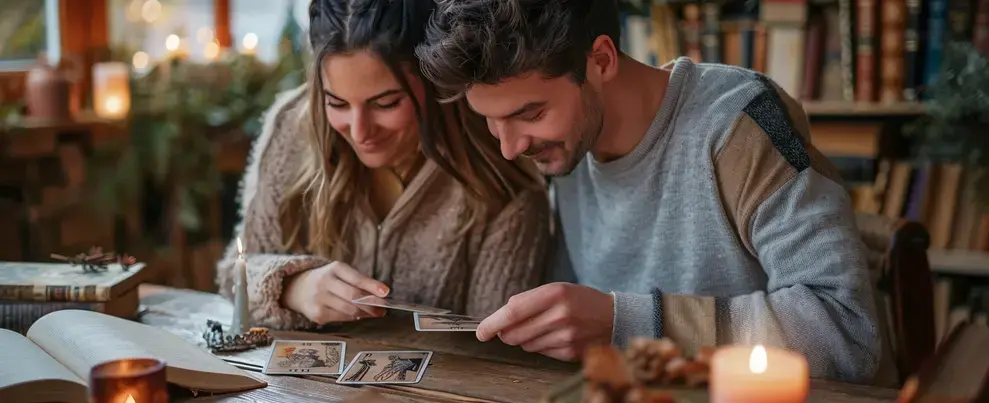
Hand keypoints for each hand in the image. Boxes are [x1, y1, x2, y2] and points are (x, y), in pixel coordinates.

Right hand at [282, 261, 388, 323]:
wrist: (296, 288)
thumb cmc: (326, 280)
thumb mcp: (339, 273)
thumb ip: (358, 281)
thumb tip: (381, 295)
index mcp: (334, 268)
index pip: (356, 278)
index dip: (373, 286)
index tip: (386, 292)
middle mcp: (324, 282)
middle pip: (354, 296)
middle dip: (372, 304)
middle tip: (384, 308)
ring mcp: (319, 299)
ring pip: (349, 310)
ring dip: (366, 313)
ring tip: (375, 313)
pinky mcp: (317, 315)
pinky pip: (342, 318)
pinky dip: (353, 318)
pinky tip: (358, 315)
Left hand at [476, 282, 613, 360]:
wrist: (614, 317)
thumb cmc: (580, 300)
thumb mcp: (556, 289)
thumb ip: (528, 302)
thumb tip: (500, 322)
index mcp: (554, 294)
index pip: (513, 311)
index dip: (493, 323)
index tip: (481, 332)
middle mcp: (560, 315)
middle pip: (514, 334)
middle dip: (507, 332)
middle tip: (514, 326)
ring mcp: (566, 337)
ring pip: (525, 345)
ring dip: (526, 338)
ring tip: (544, 327)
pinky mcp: (570, 353)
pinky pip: (540, 353)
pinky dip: (541, 345)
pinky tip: (556, 336)